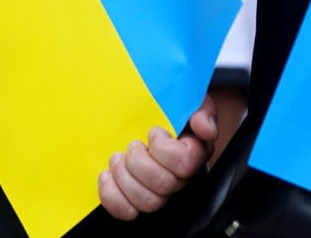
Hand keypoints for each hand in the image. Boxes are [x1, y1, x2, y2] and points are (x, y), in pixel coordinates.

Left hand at [98, 95, 217, 219]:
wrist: (147, 111)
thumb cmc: (169, 107)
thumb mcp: (188, 98)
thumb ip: (201, 108)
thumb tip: (204, 127)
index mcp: (193, 152)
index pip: (186, 163)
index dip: (164, 149)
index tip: (153, 131)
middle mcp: (178, 176)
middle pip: (164, 185)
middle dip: (140, 162)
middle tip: (133, 145)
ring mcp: (158, 190)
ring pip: (148, 203)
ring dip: (125, 177)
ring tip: (117, 158)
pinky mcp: (135, 198)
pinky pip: (127, 211)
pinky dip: (112, 195)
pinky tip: (107, 175)